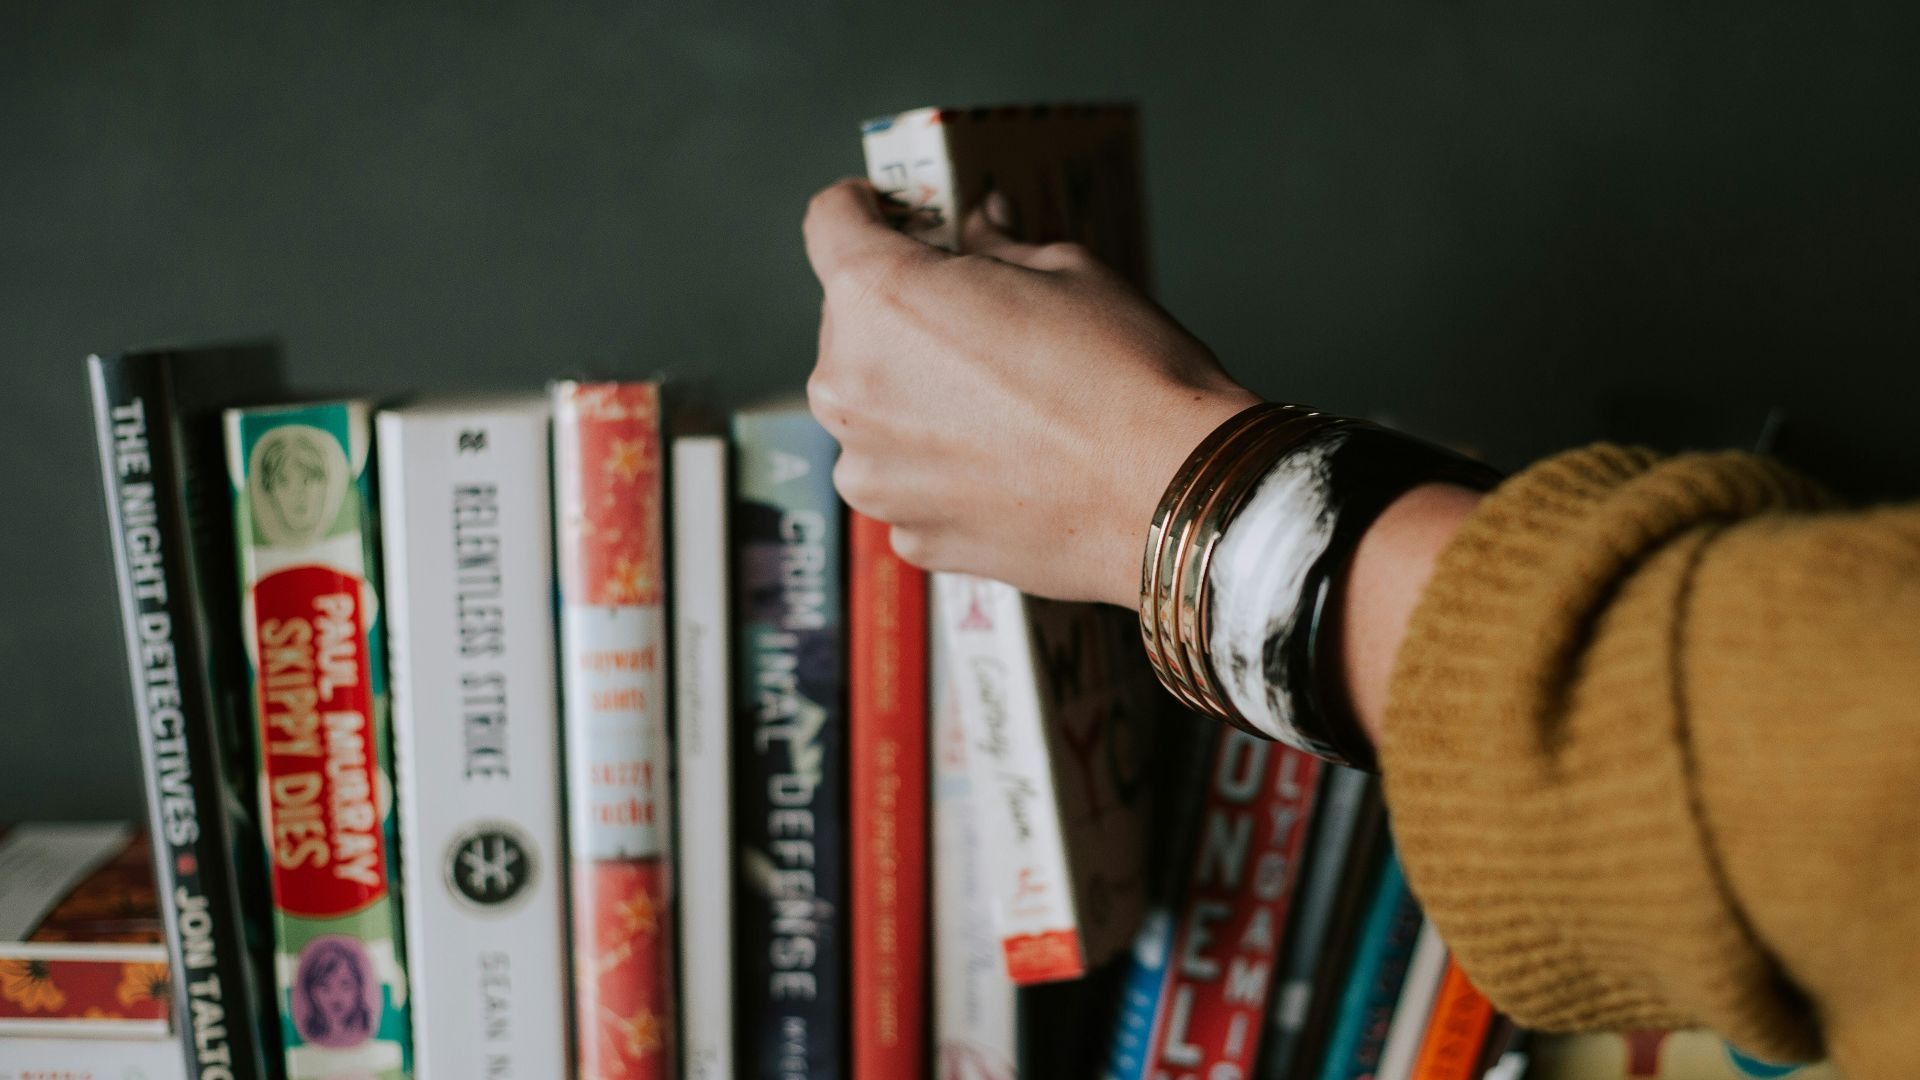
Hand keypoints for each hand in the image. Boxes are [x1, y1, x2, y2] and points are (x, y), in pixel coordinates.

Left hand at [801, 177, 1257, 606]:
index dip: (861, 208)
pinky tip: (1009, 464)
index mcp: (879, 298)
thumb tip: (979, 227)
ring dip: (915, 398)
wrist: (1172, 497)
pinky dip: (941, 467)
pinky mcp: (908, 533)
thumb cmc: (1126, 375)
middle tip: (977, 321)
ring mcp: (872, 473)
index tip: (886, 212)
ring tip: (1002, 406)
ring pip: (874, 411)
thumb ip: (996, 248)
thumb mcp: (1066, 270)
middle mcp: (849, 387)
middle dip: (902, 314)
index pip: (830, 223)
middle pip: (850, 325)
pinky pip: (907, 480)